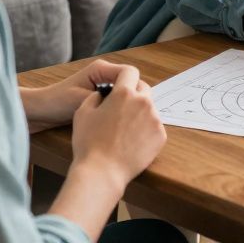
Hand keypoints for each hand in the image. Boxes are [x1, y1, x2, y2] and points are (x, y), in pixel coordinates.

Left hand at [24, 59, 131, 132]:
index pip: (131, 73)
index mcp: (101, 69)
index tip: (134, 107)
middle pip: (129, 83)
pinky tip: (115, 122)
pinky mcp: (100, 96)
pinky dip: (117, 110)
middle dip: (130, 99)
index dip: (134, 89)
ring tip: (123, 121)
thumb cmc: (56, 103)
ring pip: (124, 94)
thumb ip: (105, 99)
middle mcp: (104, 74)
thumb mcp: (82, 100)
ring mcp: (103, 85)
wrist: (40, 112)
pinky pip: (116, 101)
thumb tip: (126, 104)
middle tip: (129, 117)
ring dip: (123, 106)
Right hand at [70, 64, 165, 189]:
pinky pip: (154, 126)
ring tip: (124, 130)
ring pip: (149, 109)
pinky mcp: (161, 136)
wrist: (102, 172)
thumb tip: (104, 94)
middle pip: (143, 89)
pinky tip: (132, 141)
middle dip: (133, 94)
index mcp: (124, 93)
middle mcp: (144, 102)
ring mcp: (155, 119)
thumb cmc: (89, 143)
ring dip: (139, 113)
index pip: (130, 72)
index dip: (124, 76)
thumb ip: (95, 97)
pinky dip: (146, 130)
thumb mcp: (83, 113)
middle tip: (122, 108)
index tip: (120, 82)